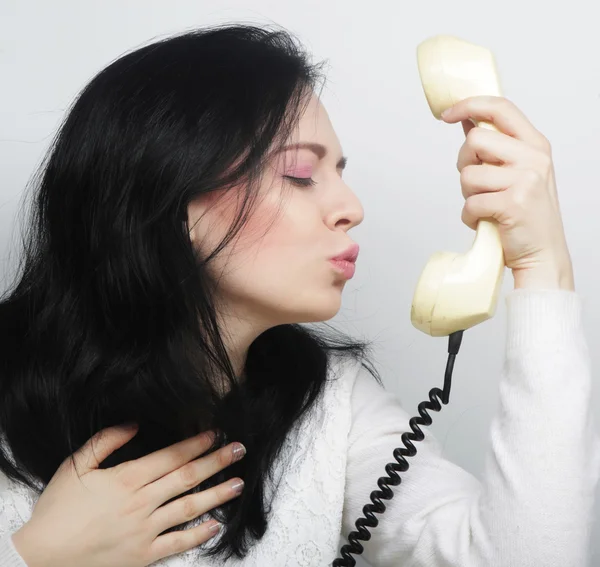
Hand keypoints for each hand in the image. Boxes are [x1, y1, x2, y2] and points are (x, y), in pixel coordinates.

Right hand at [12, 424, 244, 566]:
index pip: (172, 456)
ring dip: (217, 494)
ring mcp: (145, 530)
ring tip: (238, 483)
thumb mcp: (76, 465)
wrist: (42, 558)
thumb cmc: (59, 509)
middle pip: (188, 477)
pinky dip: (199, 535)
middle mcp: (142, 502)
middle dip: (216, 461)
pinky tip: (216, 525)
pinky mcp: (143, 555)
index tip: (215, 434)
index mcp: (128, 478)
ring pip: (189, 508)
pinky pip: (177, 544)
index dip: (196, 444)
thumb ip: (106, 440)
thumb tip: (135, 423)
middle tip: (239, 450)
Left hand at [441, 95, 573, 290]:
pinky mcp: (513, 203)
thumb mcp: (519, 173)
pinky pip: (470, 203)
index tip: (447, 114)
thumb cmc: (526, 215)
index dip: (469, 105)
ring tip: (486, 206)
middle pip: (474, 140)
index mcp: (536, 144)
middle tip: (476, 185)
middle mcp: (534, 157)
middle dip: (464, 164)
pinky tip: (485, 221)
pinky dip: (470, 217)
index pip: (500, 108)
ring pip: (467, 175)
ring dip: (468, 195)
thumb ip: (496, 148)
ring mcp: (525, 180)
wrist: (543, 254)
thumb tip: (468, 122)